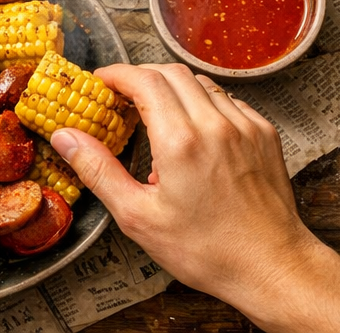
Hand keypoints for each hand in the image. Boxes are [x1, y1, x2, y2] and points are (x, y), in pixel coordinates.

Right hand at [52, 62, 339, 332]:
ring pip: (201, 82)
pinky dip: (203, 102)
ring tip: (156, 112)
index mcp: (180, 141)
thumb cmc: (208, 250)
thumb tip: (64, 137)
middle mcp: (215, 124)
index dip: (117, 74)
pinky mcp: (264, 134)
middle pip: (171, 72)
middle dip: (141, 76)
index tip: (101, 81)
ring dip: (173, 87)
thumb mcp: (138, 217)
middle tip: (122, 95)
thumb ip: (98, 170)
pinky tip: (193, 129)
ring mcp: (245, 126)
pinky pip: (227, 100)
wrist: (274, 267)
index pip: (143, 79)